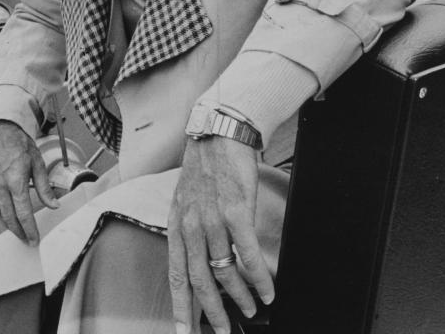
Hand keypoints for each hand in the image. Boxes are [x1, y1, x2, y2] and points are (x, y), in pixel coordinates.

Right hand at [0, 120, 58, 245]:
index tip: (34, 238)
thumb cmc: (17, 141)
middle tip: (27, 240)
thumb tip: (53, 204)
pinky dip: (0, 214)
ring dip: (8, 225)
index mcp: (15, 180)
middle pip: (9, 217)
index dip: (29, 229)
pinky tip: (7, 217)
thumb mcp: (37, 162)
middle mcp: (0, 185)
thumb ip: (44, 187)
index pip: (23, 212)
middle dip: (19, 232)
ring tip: (19, 232)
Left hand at [168, 136, 273, 333]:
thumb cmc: (206, 165)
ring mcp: (212, 220)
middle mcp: (191, 226)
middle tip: (224, 331)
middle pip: (199, 281)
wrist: (220, 132)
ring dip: (241, 297)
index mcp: (176, 224)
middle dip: (212, 312)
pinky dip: (260, 278)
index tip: (184, 330)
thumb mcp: (185, 199)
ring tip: (252, 310)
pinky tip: (268, 290)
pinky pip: (248, 255)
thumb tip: (199, 257)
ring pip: (225, 271)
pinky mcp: (236, 212)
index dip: (181, 306)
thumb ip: (188, 228)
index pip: (176, 274)